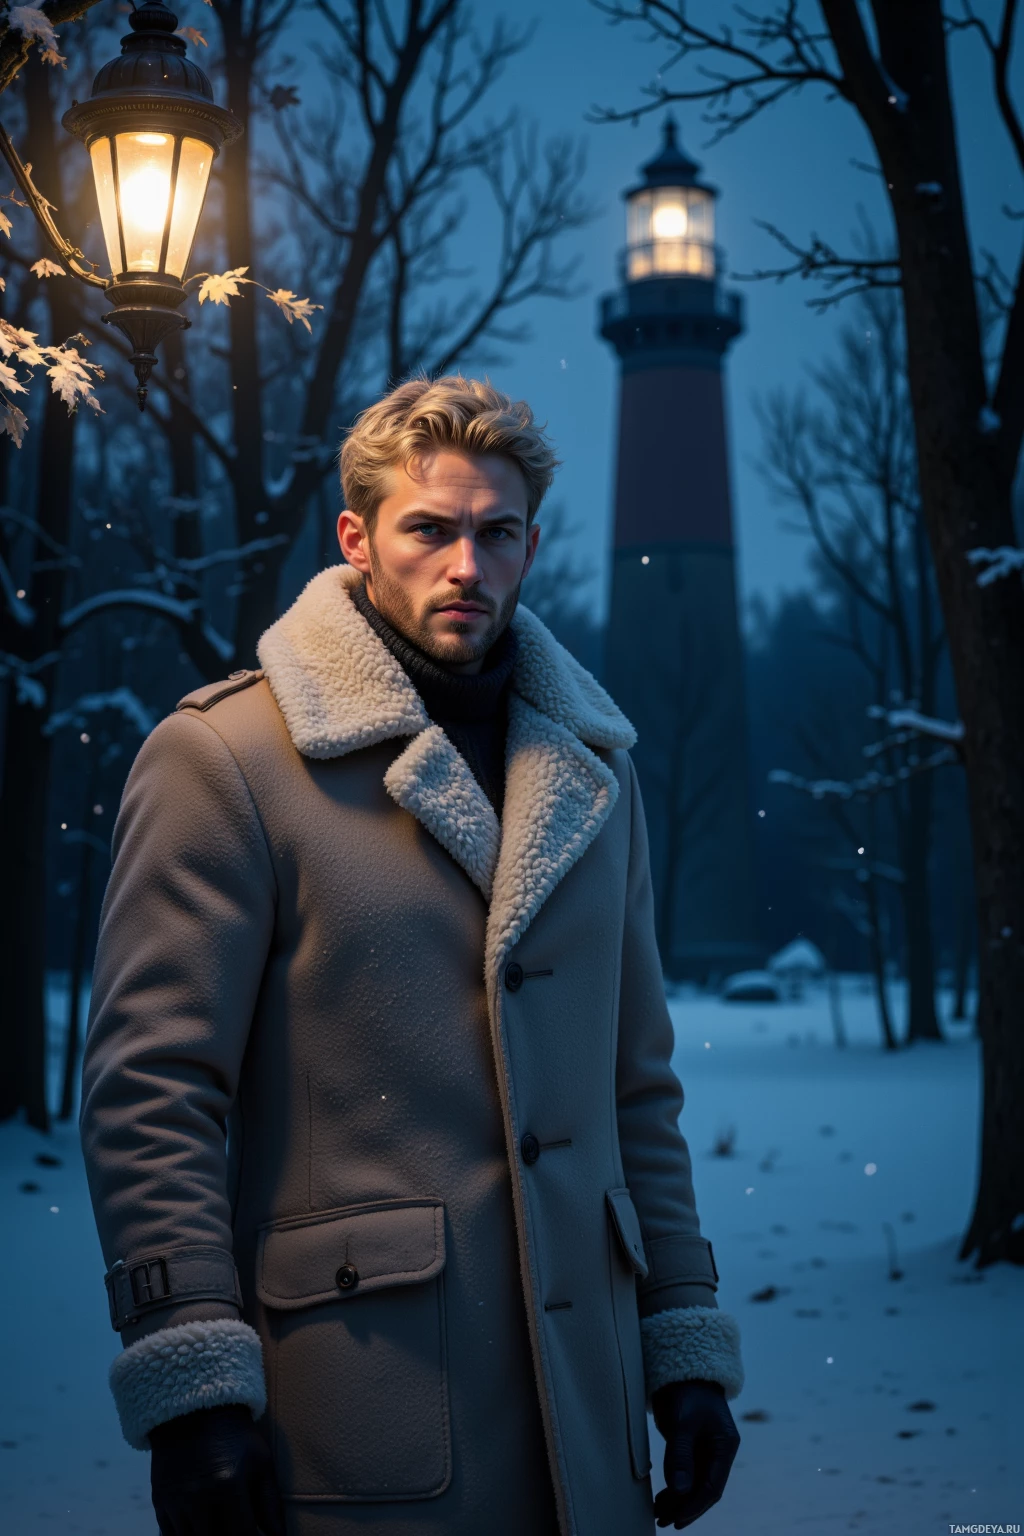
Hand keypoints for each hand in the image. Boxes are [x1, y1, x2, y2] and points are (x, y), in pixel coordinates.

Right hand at [149, 1403, 285, 1535]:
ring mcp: (176, 1502)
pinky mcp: (159, 1502)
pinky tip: (202, 1527)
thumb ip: (271, 1505)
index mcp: (229, 1486)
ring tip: (220, 1525)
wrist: (193, 1408)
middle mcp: (199, 1497)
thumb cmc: (236, 1436)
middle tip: (237, 1527)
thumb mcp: (261, 1462)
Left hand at [651, 1378, 739, 1528]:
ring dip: (677, 1501)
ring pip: (693, 1485)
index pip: (712, 1486)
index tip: (677, 1519)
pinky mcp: (691, 1448)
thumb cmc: (688, 1392)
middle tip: (664, 1522)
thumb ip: (681, 1455)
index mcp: (725, 1446)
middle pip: (703, 1490)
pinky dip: (674, 1488)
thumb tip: (681, 1490)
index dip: (695, 1505)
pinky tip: (661, 1499)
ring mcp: (705, 1451)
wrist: (683, 1371)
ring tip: (659, 1514)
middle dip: (685, 1508)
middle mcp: (718, 1453)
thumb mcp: (684, 1421)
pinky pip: (685, 1475)